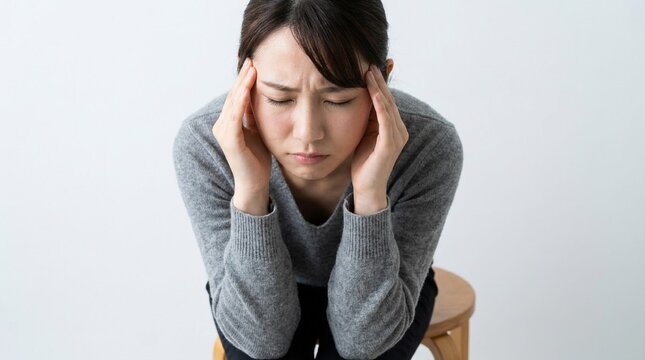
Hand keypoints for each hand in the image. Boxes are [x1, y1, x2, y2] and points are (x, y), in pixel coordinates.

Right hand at [212, 58, 270, 212]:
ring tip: (251, 69)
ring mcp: (224, 132)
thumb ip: (254, 115)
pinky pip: (235, 116)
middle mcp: (222, 125)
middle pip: (233, 95)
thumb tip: (259, 95)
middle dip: (243, 77)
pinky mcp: (229, 140)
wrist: (254, 184)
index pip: (236, 96)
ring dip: (242, 85)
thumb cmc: (257, 160)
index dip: (244, 80)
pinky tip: (247, 89)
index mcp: (229, 123)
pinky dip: (240, 101)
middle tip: (252, 59)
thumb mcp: (258, 131)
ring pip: (232, 103)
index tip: (254, 63)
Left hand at [351, 64, 408, 213]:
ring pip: (388, 105)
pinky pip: (386, 119)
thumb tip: (355, 96)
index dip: (378, 81)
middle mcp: (399, 129)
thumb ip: (364, 117)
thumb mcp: (361, 134)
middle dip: (379, 79)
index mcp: (391, 126)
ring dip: (379, 87)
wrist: (366, 188)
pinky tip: (373, 91)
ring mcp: (397, 136)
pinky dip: (380, 104)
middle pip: (388, 98)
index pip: (385, 98)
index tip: (368, 64)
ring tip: (369, 70)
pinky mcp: (391, 144)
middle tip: (369, 61)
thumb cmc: (363, 162)